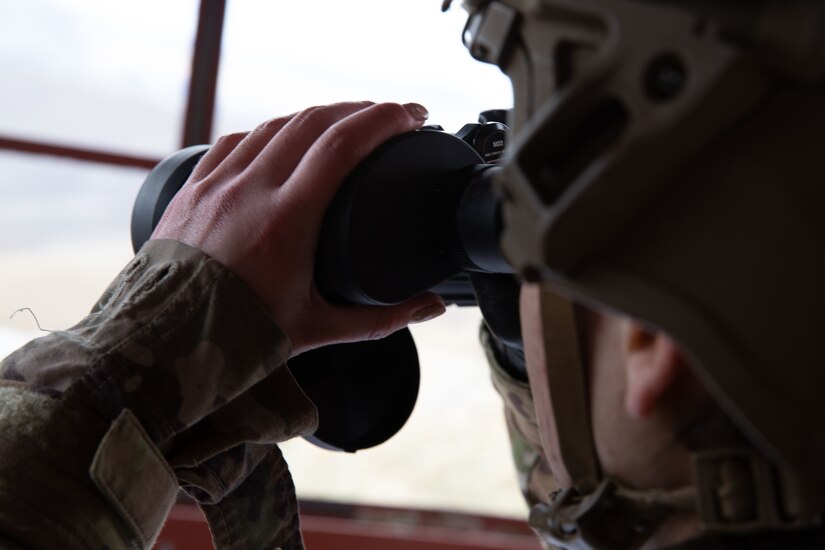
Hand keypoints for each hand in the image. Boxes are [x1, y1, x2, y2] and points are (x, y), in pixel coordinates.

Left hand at [152, 101, 445, 355]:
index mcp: (286, 220)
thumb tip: (430, 307)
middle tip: (392, 118)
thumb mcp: (318, 329)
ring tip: (348, 124)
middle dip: (361, 110)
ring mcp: (217, 183)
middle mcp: (250, 190)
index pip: (344, 144)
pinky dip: (272, 132)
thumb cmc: (236, 338)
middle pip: (314, 121)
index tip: (411, 115)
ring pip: (276, 125)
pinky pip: (237, 140)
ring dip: (319, 116)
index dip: (384, 119)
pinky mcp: (194, 187)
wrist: (163, 344)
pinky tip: (287, 138)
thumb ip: (381, 318)